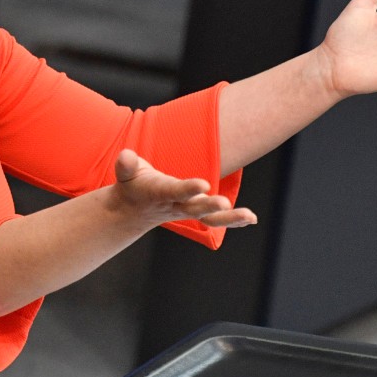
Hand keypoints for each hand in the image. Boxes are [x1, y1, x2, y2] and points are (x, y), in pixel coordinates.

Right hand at [111, 149, 255, 228]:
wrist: (133, 210)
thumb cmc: (132, 184)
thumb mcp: (126, 173)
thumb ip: (126, 165)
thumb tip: (126, 156)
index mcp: (158, 193)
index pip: (174, 191)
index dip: (187, 188)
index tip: (204, 185)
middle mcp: (175, 205)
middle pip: (194, 208)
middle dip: (209, 206)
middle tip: (225, 203)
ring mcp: (186, 210)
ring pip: (209, 219)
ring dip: (229, 218)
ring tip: (249, 216)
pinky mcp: (195, 211)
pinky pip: (215, 220)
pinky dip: (232, 220)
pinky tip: (250, 219)